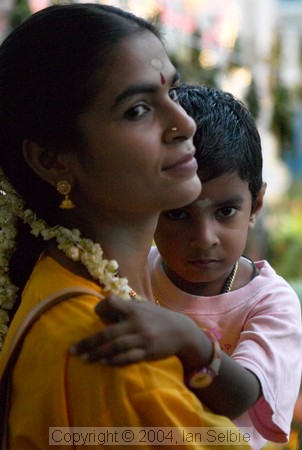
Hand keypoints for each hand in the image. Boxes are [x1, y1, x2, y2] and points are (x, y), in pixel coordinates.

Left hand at [70, 295, 203, 365]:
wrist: (181, 331)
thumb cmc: (157, 317)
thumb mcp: (143, 306)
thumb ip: (125, 307)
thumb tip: (103, 309)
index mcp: (134, 309)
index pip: (111, 303)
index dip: (100, 308)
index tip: (96, 314)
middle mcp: (136, 323)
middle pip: (107, 333)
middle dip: (88, 343)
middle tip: (73, 350)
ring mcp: (142, 339)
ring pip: (115, 348)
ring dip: (97, 354)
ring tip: (85, 359)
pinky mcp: (147, 352)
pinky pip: (128, 358)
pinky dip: (115, 361)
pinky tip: (104, 362)